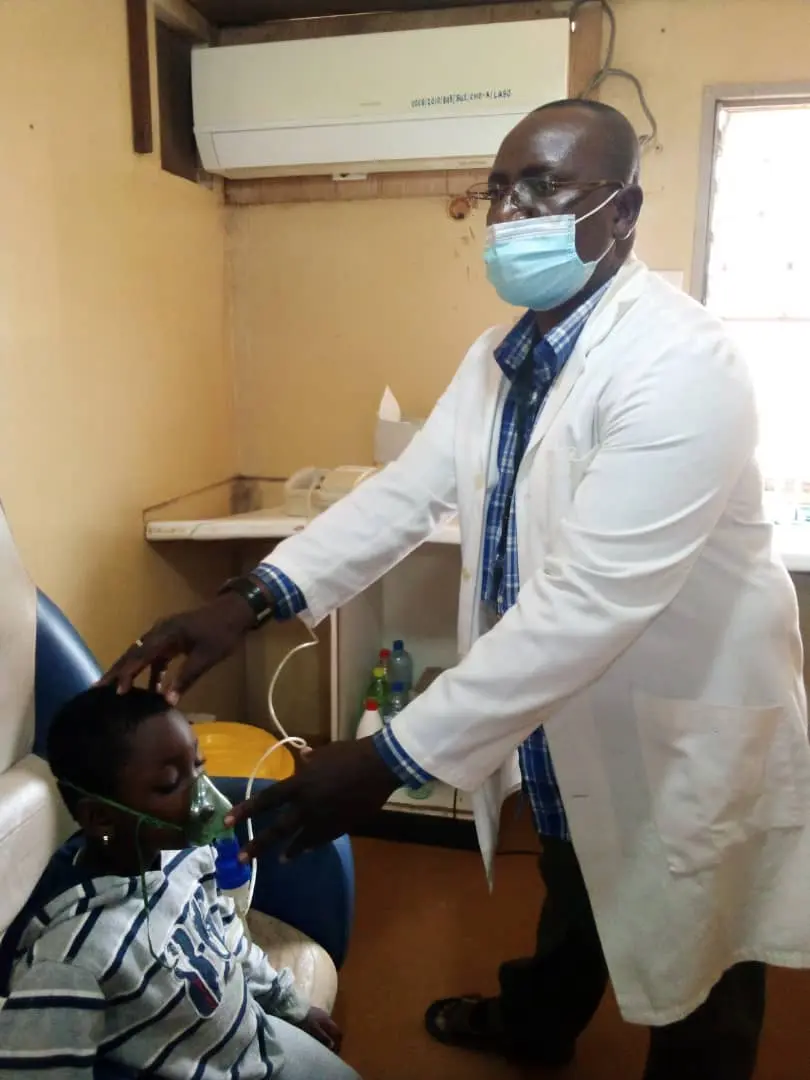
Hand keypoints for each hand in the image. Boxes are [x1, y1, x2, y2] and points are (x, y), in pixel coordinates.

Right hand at [99, 593, 256, 702]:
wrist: (236, 611)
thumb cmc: (222, 633)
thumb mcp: (206, 658)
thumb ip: (186, 678)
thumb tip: (168, 701)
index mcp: (166, 634)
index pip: (140, 656)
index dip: (127, 674)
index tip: (115, 690)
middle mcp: (160, 631)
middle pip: (133, 653)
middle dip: (116, 671)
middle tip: (97, 689)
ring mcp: (165, 634)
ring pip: (141, 654)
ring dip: (130, 671)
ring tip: (116, 691)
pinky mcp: (172, 638)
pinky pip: (154, 656)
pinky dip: (150, 671)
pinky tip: (151, 690)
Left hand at [225, 739, 398, 858]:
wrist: (379, 768)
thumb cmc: (351, 754)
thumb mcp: (325, 753)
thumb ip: (311, 761)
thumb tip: (303, 758)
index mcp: (300, 784)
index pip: (266, 800)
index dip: (246, 811)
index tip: (227, 822)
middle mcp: (307, 805)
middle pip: (278, 829)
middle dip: (257, 845)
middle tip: (241, 859)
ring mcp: (324, 819)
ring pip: (300, 840)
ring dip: (288, 850)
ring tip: (279, 859)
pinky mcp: (340, 827)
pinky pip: (320, 840)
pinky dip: (311, 845)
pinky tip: (305, 850)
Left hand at [298, 1007, 342, 1052]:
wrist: (293, 1008)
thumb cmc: (305, 1020)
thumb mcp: (314, 1031)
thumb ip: (324, 1038)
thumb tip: (332, 1045)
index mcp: (328, 1021)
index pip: (338, 1033)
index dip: (339, 1043)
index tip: (336, 1052)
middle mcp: (326, 1016)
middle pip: (334, 1029)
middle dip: (334, 1040)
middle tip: (330, 1050)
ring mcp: (320, 1013)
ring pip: (327, 1026)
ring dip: (328, 1035)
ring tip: (323, 1044)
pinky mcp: (313, 1012)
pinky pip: (321, 1023)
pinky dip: (322, 1031)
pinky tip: (316, 1034)